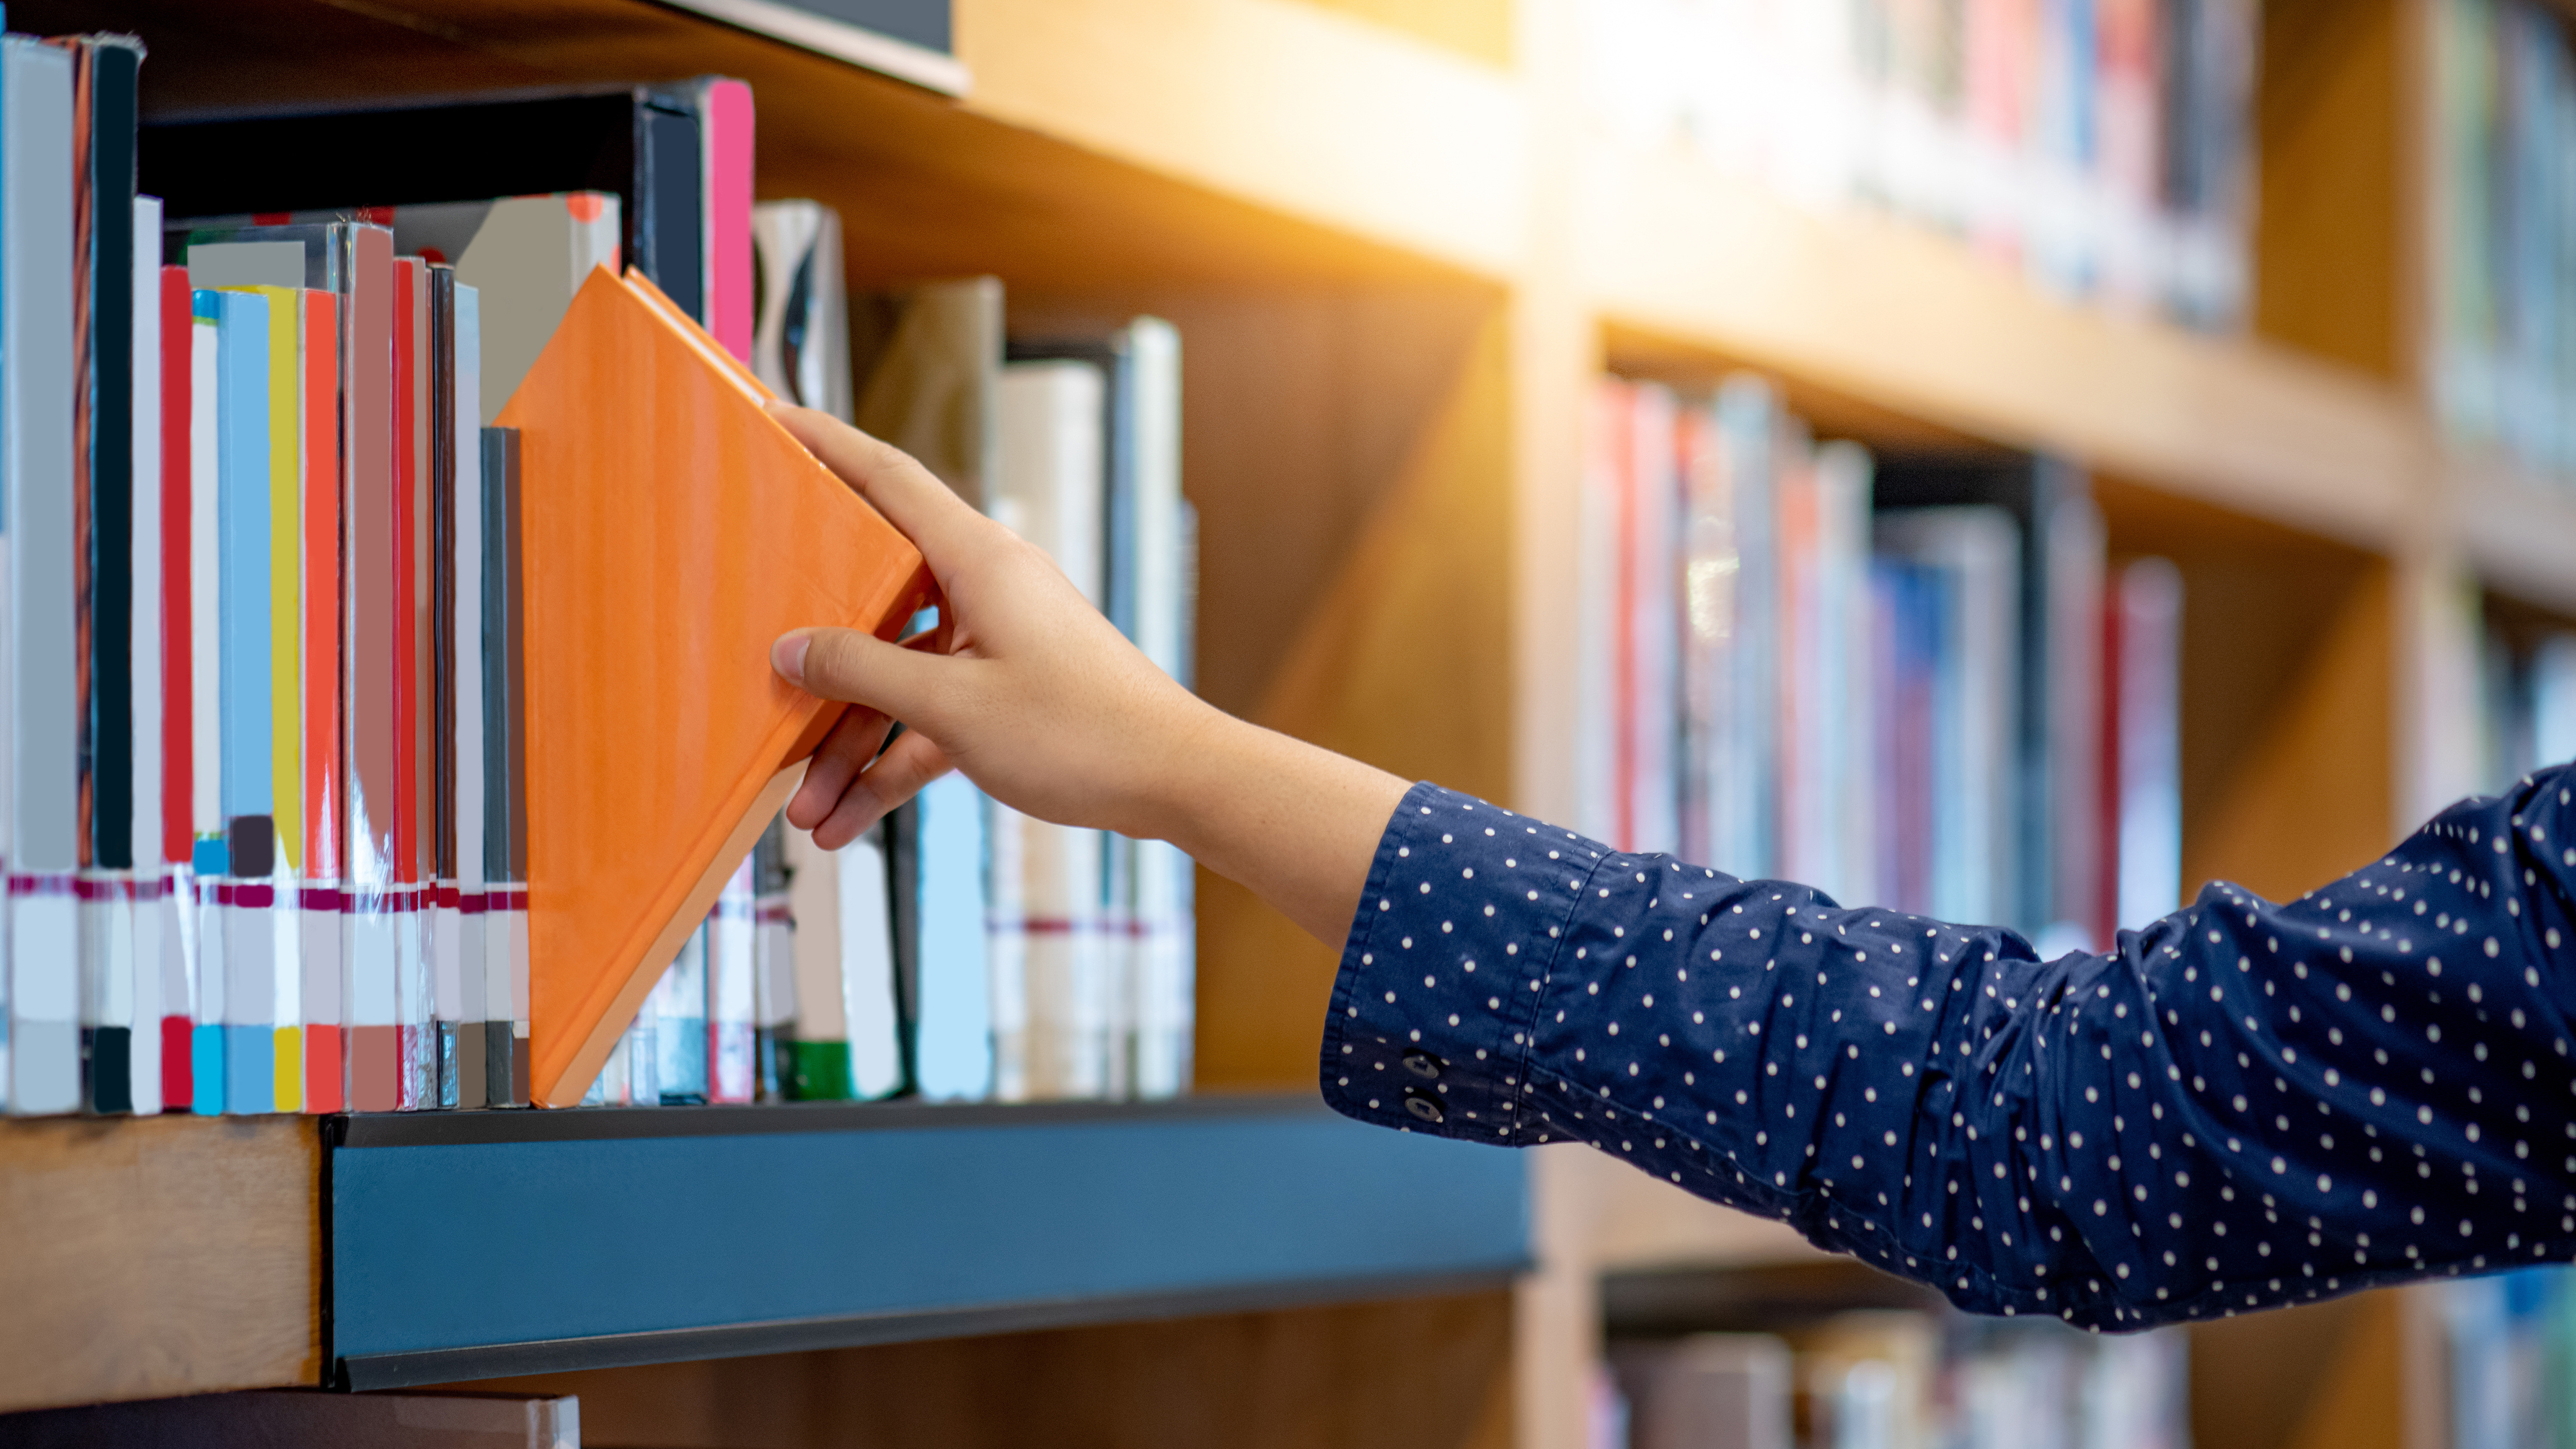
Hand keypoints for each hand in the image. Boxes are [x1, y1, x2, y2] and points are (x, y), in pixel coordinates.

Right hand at [766, 403, 1409, 947]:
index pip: (888, 479)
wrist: (1175, 782)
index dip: (828, 445)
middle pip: (875, 600)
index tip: (775, 419)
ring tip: (805, 809)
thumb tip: (792, 649)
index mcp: (978, 560)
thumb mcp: (954, 706)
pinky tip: (849, 819)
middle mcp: (986, 589)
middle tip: (756, 679)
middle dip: (817, 667)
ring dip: (850, 746)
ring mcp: (998, 642)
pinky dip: (893, 764)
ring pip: (899, 679)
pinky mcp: (1008, 694)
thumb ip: (864, 672)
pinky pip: (932, 720)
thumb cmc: (1083, 732)